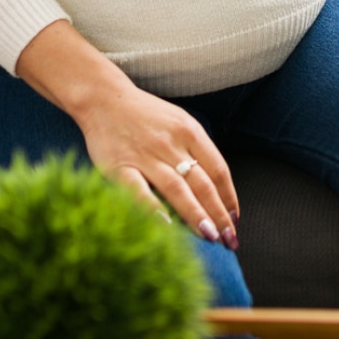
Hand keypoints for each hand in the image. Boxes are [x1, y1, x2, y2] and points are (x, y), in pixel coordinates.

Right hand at [75, 81, 241, 249]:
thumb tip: (215, 186)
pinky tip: (166, 226)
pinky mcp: (119, 167)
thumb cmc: (146, 115)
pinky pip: (139, 191)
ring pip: (177, 189)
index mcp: (189, 131)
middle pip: (202, 182)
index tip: (234, 219)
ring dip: (195, 215)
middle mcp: (171, 143)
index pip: (218, 169)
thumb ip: (195, 148)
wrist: (104, 99)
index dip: (229, 196)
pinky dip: (153, 209)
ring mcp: (145, 155)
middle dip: (218, 213)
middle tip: (228, 238)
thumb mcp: (178, 121)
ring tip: (209, 236)